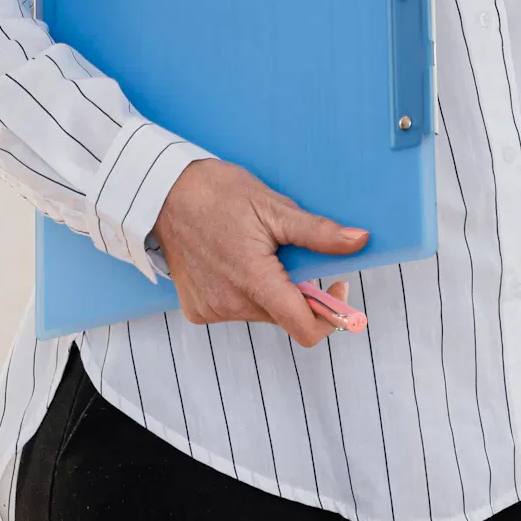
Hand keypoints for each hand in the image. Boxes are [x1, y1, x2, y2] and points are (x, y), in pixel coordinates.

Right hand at [149, 160, 365, 347]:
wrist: (161, 192)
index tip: (335, 286)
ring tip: (252, 252)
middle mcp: (232, 304)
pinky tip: (230, 262)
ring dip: (269, 291)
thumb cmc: (217, 193)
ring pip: (262, 313)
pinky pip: (235, 310)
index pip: (306, 328)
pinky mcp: (197, 310)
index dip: (332, 314)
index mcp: (255, 281)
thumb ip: (318, 233)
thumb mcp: (273, 207)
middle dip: (298, 292)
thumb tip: (360, 241)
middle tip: (288, 254)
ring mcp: (212, 310)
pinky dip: (243, 292)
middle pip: (285, 317)